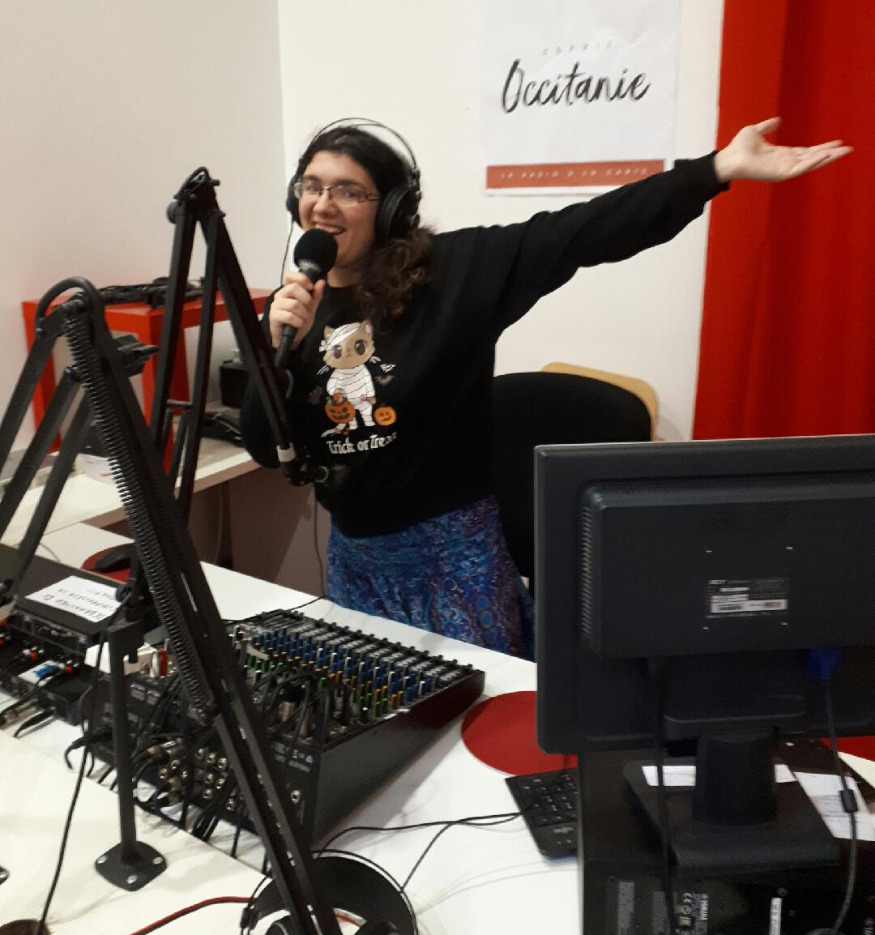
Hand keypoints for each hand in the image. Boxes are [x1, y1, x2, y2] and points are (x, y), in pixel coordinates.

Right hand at [268, 271, 325, 348]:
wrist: (292, 338)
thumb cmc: (299, 320)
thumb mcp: (311, 307)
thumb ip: (316, 295)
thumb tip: (321, 282)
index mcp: (288, 289)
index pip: (290, 276)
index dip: (301, 278)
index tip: (311, 287)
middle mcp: (280, 295)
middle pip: (293, 288)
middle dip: (306, 299)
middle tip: (308, 308)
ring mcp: (276, 305)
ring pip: (294, 304)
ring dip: (303, 314)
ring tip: (303, 319)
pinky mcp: (274, 317)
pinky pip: (290, 316)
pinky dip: (299, 322)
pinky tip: (298, 325)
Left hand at [714, 117, 852, 182]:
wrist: (728, 158)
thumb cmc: (738, 147)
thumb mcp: (756, 131)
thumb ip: (768, 126)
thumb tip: (778, 120)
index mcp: (782, 154)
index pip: (807, 151)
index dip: (822, 147)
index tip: (837, 142)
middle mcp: (785, 162)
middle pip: (813, 157)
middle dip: (831, 153)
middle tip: (848, 148)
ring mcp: (783, 169)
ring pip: (810, 164)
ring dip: (827, 158)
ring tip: (843, 152)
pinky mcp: (779, 174)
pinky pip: (800, 169)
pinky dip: (812, 163)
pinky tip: (824, 156)